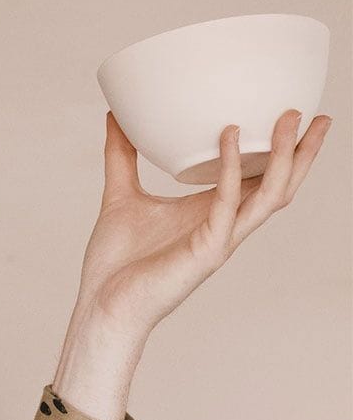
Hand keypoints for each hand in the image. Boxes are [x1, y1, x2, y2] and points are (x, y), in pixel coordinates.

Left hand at [77, 109, 332, 336]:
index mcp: (211, 213)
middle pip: (279, 187)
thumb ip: (121, 155)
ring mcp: (219, 240)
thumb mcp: (120, 194)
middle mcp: (224, 226)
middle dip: (302, 153)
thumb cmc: (114, 263)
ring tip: (288, 119)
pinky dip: (229, 169)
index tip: (294, 115)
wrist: (101, 304)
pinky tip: (229, 136)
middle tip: (319, 116)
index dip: (282, 152)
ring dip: (284, 158)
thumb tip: (115, 117)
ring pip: (268, 196)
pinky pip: (225, 205)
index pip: (258, 179)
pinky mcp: (205, 251)